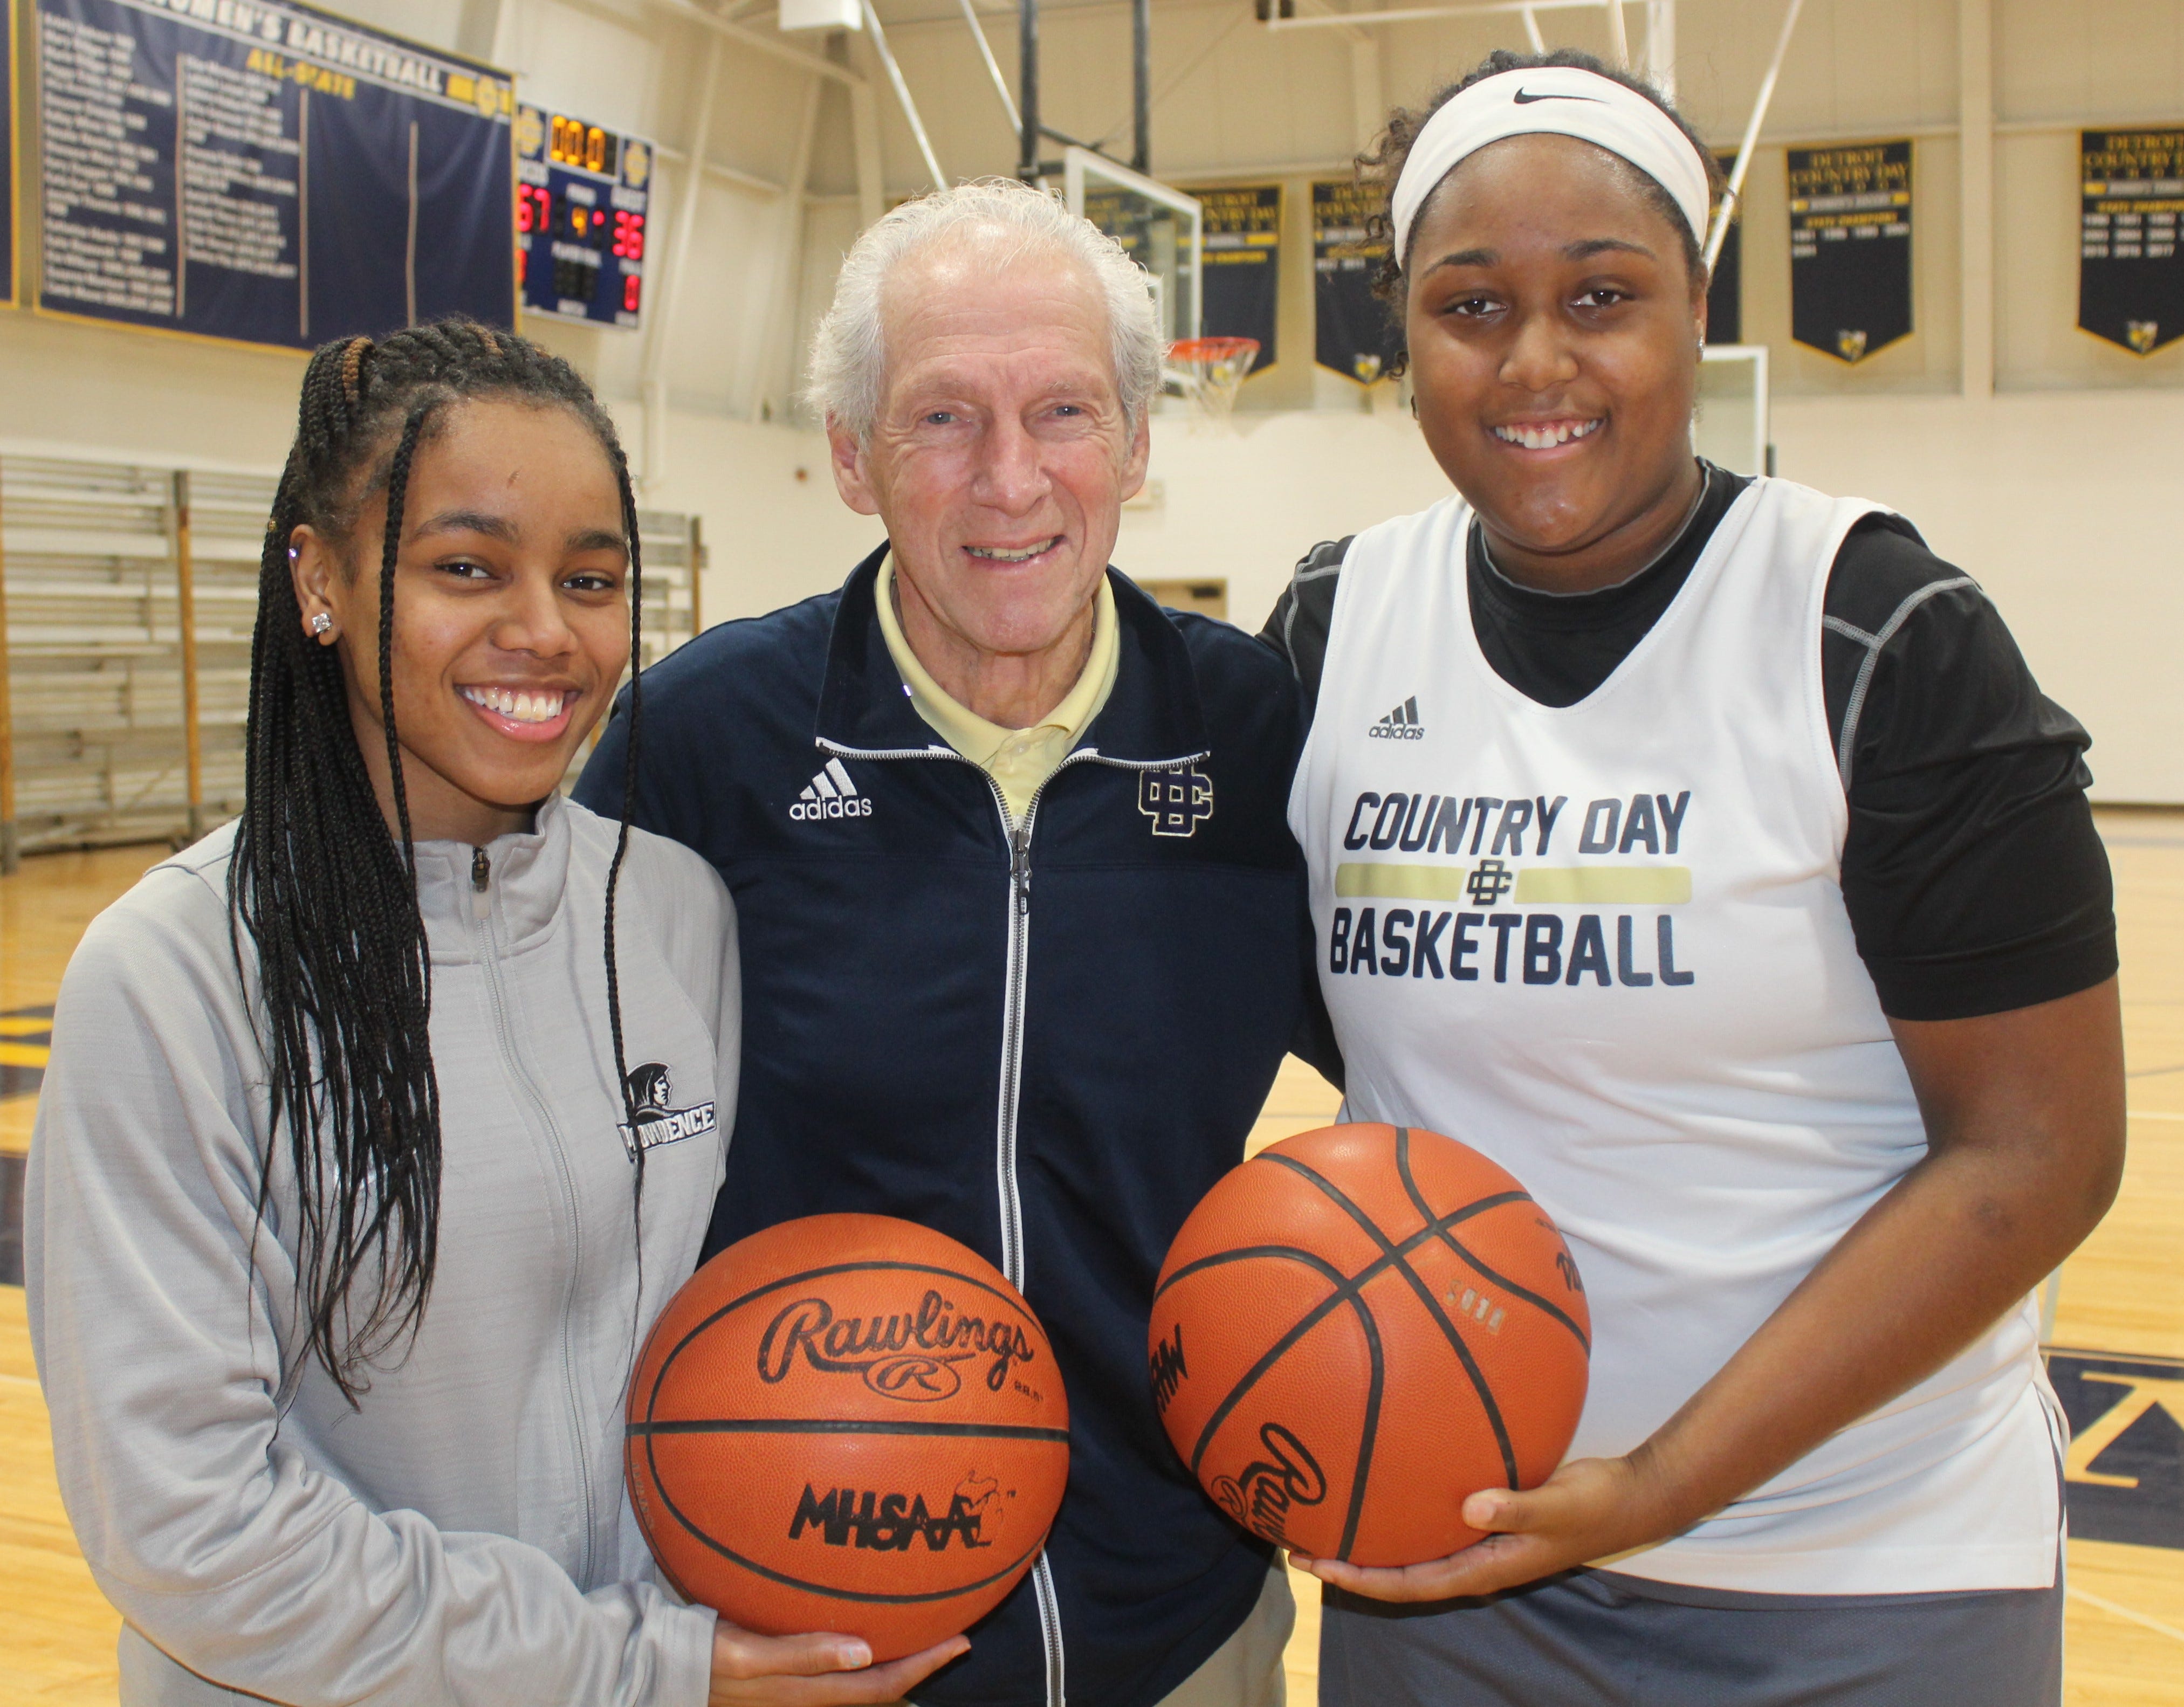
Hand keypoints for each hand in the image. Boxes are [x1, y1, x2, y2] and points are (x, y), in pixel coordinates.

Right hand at [707, 1621, 969, 1705]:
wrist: (659, 1667)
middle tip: (956, 1636)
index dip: (921, 1668)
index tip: (960, 1642)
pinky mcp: (783, 1678)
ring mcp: (796, 1690)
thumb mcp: (747, 1653)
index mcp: (806, 1694)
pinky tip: (867, 1632)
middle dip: (919, 1665)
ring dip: (894, 1662)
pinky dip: (861, 1656)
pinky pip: (836, 1671)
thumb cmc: (702, 1656)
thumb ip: (803, 1653)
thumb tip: (863, 1653)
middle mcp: (808, 1696)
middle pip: (877, 1688)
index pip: (878, 1687)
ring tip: (923, 1633)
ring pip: (859, 1683)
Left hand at [1288, 1454, 1674, 1603]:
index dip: (1364, 1580)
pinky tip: (1380, 1477)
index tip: (1320, 1567)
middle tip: (1299, 1543)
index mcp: (1484, 1568)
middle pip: (1400, 1572)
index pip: (1411, 1584)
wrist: (1626, 1498)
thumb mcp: (1556, 1506)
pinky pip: (1433, 1517)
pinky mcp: (1484, 1515)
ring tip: (1325, 1515)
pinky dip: (1402, 1505)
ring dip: (1371, 1535)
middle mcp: (1473, 1559)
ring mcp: (1478, 1539)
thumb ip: (1515, 1507)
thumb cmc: (1593, 1506)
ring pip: (1414, 1545)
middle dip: (1350, 1563)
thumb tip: (1470, 1507)